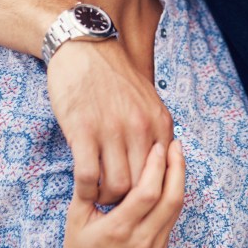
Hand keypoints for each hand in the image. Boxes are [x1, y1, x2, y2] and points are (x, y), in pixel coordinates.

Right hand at [48, 41, 175, 203]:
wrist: (86, 47)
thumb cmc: (114, 76)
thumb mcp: (147, 99)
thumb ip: (155, 128)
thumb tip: (159, 162)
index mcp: (159, 121)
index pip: (164, 173)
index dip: (149, 190)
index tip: (137, 193)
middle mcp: (141, 127)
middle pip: (142, 186)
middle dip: (129, 200)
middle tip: (116, 201)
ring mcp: (113, 130)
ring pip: (117, 187)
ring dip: (106, 198)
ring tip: (98, 194)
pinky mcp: (83, 131)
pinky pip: (88, 177)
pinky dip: (86, 190)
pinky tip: (83, 186)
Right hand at [57, 141, 184, 247]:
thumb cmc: (79, 247)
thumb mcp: (76, 216)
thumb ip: (87, 186)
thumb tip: (99, 153)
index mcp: (118, 230)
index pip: (148, 193)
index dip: (157, 166)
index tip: (158, 146)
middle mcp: (140, 241)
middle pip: (172, 199)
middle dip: (177, 167)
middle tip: (175, 144)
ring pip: (176, 208)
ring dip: (179, 179)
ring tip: (175, 156)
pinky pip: (172, 219)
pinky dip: (173, 195)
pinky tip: (169, 179)